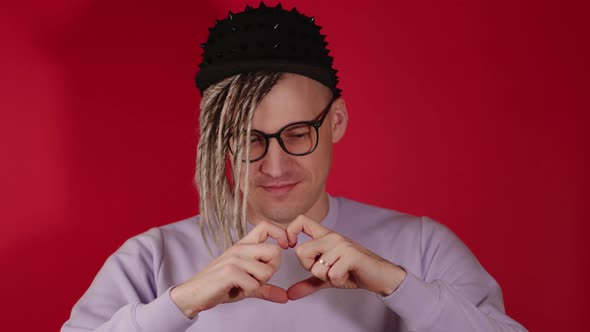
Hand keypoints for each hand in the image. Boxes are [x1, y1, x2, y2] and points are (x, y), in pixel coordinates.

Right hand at [171, 221, 288, 317]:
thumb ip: (266, 288)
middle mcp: (240, 248)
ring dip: (259, 284)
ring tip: (243, 285)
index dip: (281, 234)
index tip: (285, 247)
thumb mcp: (246, 284)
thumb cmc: (219, 286)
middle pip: (275, 251)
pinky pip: (255, 285)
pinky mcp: (230, 271)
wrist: (193, 294)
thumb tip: (285, 297)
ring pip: (267, 271)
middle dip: (273, 269)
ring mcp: (234, 258)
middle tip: (258, 278)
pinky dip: (249, 292)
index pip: (266, 226)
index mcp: (244, 245)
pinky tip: (236, 290)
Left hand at [286, 215, 406, 299]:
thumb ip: (308, 283)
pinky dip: (338, 281)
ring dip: (327, 277)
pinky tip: (348, 275)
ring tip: (341, 272)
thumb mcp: (327, 277)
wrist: (380, 276)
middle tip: (326, 270)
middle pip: (300, 251)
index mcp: (324, 236)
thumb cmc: (353, 272)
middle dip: (309, 268)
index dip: (289, 232)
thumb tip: (289, 294)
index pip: (301, 221)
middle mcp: (331, 237)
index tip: (291, 246)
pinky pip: (331, 274)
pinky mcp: (351, 255)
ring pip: (315, 267)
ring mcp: (341, 244)